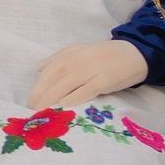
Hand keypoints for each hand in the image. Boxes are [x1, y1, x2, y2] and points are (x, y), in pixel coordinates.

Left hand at [27, 40, 148, 109]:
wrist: (135, 53)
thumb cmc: (104, 54)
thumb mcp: (78, 50)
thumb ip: (58, 58)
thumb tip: (38, 69)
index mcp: (68, 55)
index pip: (46, 74)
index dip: (36, 89)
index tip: (29, 102)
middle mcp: (76, 62)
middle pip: (51, 81)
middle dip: (39, 97)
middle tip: (31, 112)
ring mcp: (90, 71)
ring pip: (64, 86)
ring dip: (50, 101)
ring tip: (43, 114)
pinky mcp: (104, 80)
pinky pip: (85, 90)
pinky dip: (73, 98)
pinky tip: (64, 106)